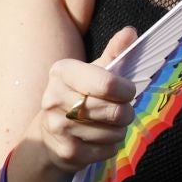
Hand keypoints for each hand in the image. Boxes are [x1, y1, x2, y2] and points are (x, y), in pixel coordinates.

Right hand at [38, 25, 137, 172]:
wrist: (49, 134)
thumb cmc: (77, 96)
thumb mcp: (92, 73)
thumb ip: (113, 54)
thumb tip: (131, 31)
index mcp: (61, 71)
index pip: (108, 83)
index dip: (126, 90)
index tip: (125, 91)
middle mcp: (54, 97)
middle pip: (116, 111)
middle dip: (126, 113)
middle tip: (118, 111)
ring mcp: (58, 126)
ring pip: (114, 133)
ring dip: (118, 131)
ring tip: (105, 126)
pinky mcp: (66, 150)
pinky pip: (107, 150)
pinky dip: (109, 147)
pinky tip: (96, 140)